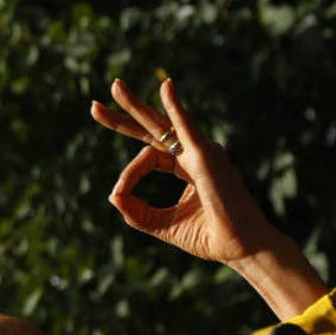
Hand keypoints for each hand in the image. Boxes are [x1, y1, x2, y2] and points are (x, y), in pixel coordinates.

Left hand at [93, 76, 329, 321]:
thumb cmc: (211, 237)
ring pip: (161, 125)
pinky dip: (176, 108)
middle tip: (93, 107)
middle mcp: (194, 154)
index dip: (128, 174)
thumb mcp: (163, 225)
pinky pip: (187, 127)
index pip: (149, 157)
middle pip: (152, 130)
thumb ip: (137, 213)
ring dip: (135, 106)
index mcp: (187, 167)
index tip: (119, 193)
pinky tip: (166, 88)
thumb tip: (112, 195)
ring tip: (115, 87)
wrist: (242, 247)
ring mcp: (201, 152)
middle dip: (123, 117)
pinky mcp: (206, 156)